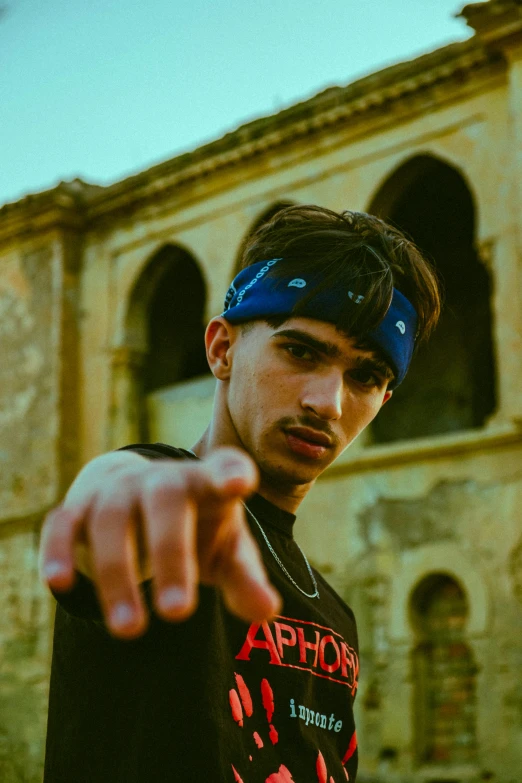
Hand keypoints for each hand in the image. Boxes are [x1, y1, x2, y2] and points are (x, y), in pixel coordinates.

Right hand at [39, 448, 280, 638]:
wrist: (141, 497)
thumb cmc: (198, 527)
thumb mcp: (228, 550)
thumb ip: (246, 577)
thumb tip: (269, 609)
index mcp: (208, 484)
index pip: (225, 468)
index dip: (231, 473)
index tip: (238, 482)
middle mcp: (162, 480)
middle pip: (166, 503)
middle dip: (171, 555)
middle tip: (179, 613)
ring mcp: (118, 490)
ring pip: (111, 520)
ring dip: (118, 574)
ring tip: (130, 631)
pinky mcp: (79, 507)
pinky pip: (63, 522)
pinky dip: (58, 549)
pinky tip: (60, 584)